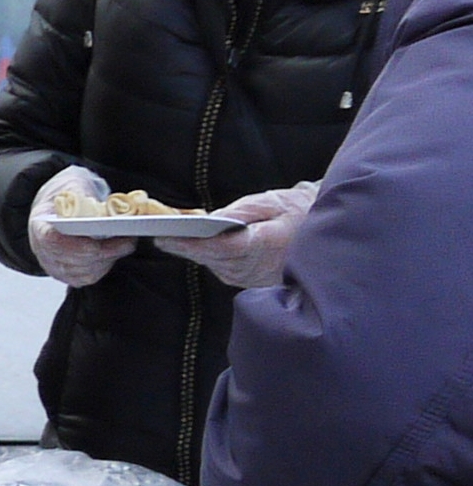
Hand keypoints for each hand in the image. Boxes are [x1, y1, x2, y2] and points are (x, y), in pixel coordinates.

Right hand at [26, 164, 131, 287]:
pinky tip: (117, 251)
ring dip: (108, 258)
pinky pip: (90, 276)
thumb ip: (82, 194)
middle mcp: (42, 250)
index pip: (51, 240)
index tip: (98, 240)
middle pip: (74, 258)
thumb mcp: (71, 184)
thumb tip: (101, 212)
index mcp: (39, 225)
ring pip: (85, 270)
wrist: (58, 207)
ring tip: (126, 243)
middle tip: (128, 239)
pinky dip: (106, 265)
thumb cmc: (66, 194)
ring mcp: (54, 266)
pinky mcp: (68, 275)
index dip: (74, 244)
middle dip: (104, 250)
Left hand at [155, 183, 316, 289]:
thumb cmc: (299, 211)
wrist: (327, 233)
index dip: (189, 243)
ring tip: (174, 237)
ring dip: (197, 252)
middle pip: (211, 258)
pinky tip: (203, 246)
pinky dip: (213, 258)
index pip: (218, 248)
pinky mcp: (254, 283)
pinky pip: (225, 270)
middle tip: (159, 234)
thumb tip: (210, 217)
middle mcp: (258, 267)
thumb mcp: (272, 203)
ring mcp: (255, 278)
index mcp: (264, 244)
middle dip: (185, 246)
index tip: (164, 237)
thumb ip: (240, 211)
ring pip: (215, 265)